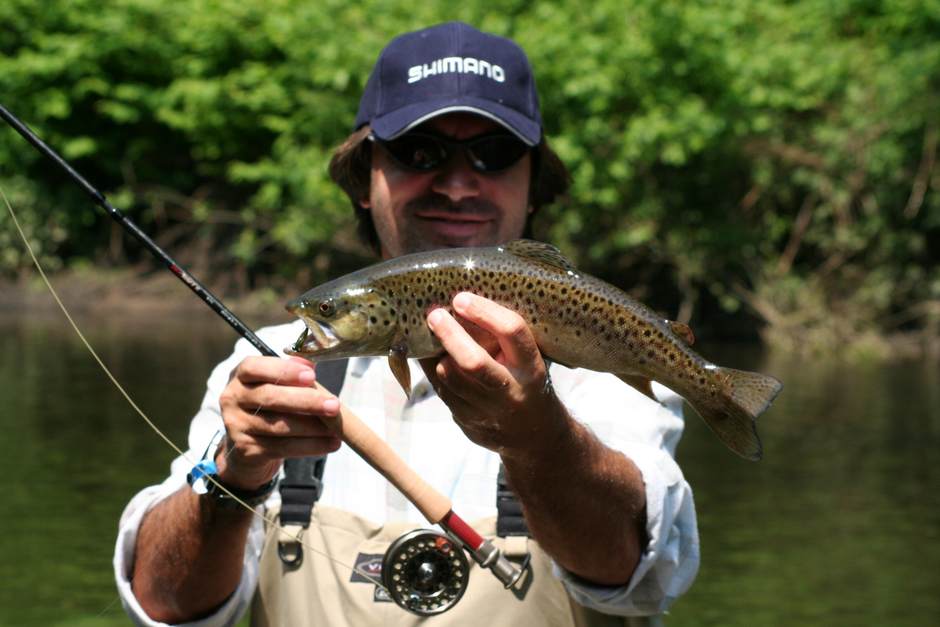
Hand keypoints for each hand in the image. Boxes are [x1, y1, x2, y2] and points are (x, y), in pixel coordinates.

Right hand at [216, 356, 341, 488]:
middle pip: (270, 398)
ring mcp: (237, 426)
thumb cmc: (269, 407)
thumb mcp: (275, 385)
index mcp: (240, 376)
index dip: (284, 370)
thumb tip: (311, 364)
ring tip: (337, 428)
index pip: (255, 367)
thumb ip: (292, 374)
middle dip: (306, 401)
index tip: (312, 375)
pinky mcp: (246, 450)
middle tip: (334, 405)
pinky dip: (311, 446)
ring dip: (313, 428)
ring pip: (279, 426)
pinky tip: (330, 443)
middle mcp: (233, 398)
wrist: (247, 447)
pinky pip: (283, 447)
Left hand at [420, 292, 566, 457]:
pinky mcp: (468, 422)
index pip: (512, 332)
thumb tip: (462, 302)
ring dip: (436, 353)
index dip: (484, 312)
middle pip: (473, 362)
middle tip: (435, 314)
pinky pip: (441, 391)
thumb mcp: (529, 360)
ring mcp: (488, 411)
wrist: (535, 436)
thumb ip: (504, 337)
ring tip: (430, 333)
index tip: (461, 298)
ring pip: (450, 378)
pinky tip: (430, 355)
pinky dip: (432, 369)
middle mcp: (511, 391)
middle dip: (450, 334)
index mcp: (532, 368)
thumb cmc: (527, 382)